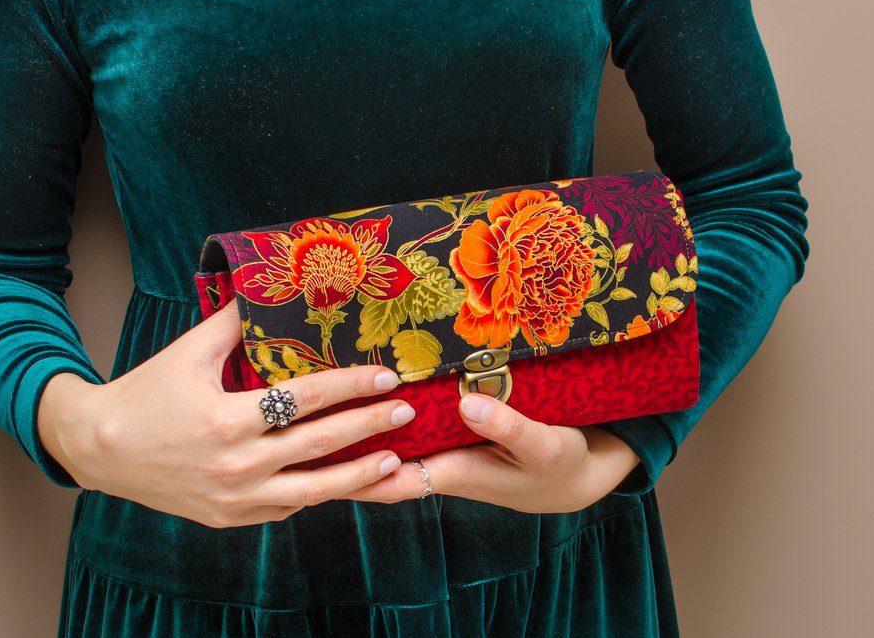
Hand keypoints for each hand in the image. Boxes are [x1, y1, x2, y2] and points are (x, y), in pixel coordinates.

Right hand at [37, 301, 417, 527]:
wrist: (99, 450)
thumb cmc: (144, 395)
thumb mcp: (187, 352)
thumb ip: (231, 323)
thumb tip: (266, 288)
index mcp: (228, 420)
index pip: (306, 398)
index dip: (350, 386)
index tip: (385, 376)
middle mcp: (237, 464)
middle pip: (319, 444)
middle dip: (368, 426)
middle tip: (404, 411)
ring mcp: (235, 498)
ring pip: (312, 490)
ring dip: (357, 475)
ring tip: (392, 460)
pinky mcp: (230, 518)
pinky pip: (285, 508)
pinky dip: (316, 494)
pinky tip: (343, 481)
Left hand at [341, 393, 640, 512]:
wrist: (576, 473)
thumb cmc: (559, 464)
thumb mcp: (543, 445)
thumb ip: (508, 426)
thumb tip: (467, 405)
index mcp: (453, 472)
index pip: (389, 480)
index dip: (350, 473)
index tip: (314, 456)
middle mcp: (439, 464)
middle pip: (377, 463)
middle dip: (341, 447)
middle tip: (298, 423)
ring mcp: (444, 450)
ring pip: (390, 444)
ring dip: (360, 430)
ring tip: (319, 403)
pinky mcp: (454, 436)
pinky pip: (411, 430)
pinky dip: (387, 416)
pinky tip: (368, 393)